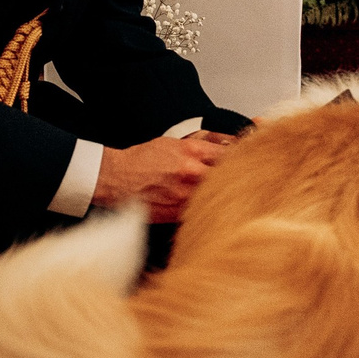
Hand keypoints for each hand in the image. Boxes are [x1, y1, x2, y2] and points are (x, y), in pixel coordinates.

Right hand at [93, 133, 227, 223]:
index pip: (228, 153)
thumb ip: (198, 150)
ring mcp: (184, 194)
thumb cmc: (141, 160)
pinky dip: (203, 211)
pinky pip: (199, 213)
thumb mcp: (171, 144)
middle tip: (237, 182)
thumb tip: (220, 154)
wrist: (116, 178)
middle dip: (232, 179)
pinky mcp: (177, 213)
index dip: (238, 159)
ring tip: (219, 197)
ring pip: (214, 197)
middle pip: (226, 176)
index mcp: (190, 150)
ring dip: (218, 197)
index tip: (241, 163)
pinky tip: (203, 209)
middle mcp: (190, 171)